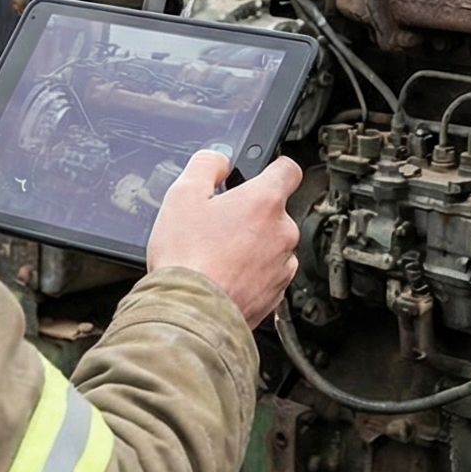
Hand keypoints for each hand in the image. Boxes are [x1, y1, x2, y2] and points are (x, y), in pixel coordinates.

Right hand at [145, 151, 302, 326]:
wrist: (191, 312)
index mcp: (265, 202)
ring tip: (218, 254)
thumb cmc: (187, 259)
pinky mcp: (277, 292)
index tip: (261, 172)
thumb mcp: (182, 197)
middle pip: (274, 211)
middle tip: (219, 224)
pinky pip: (269, 273)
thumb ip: (204, 166)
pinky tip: (225, 275)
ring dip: (252, 245)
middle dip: (251, 214)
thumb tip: (217, 158)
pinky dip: (252, 272)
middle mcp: (283, 231)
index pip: (288, 169)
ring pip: (272, 244)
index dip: (273, 167)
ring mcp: (283, 264)